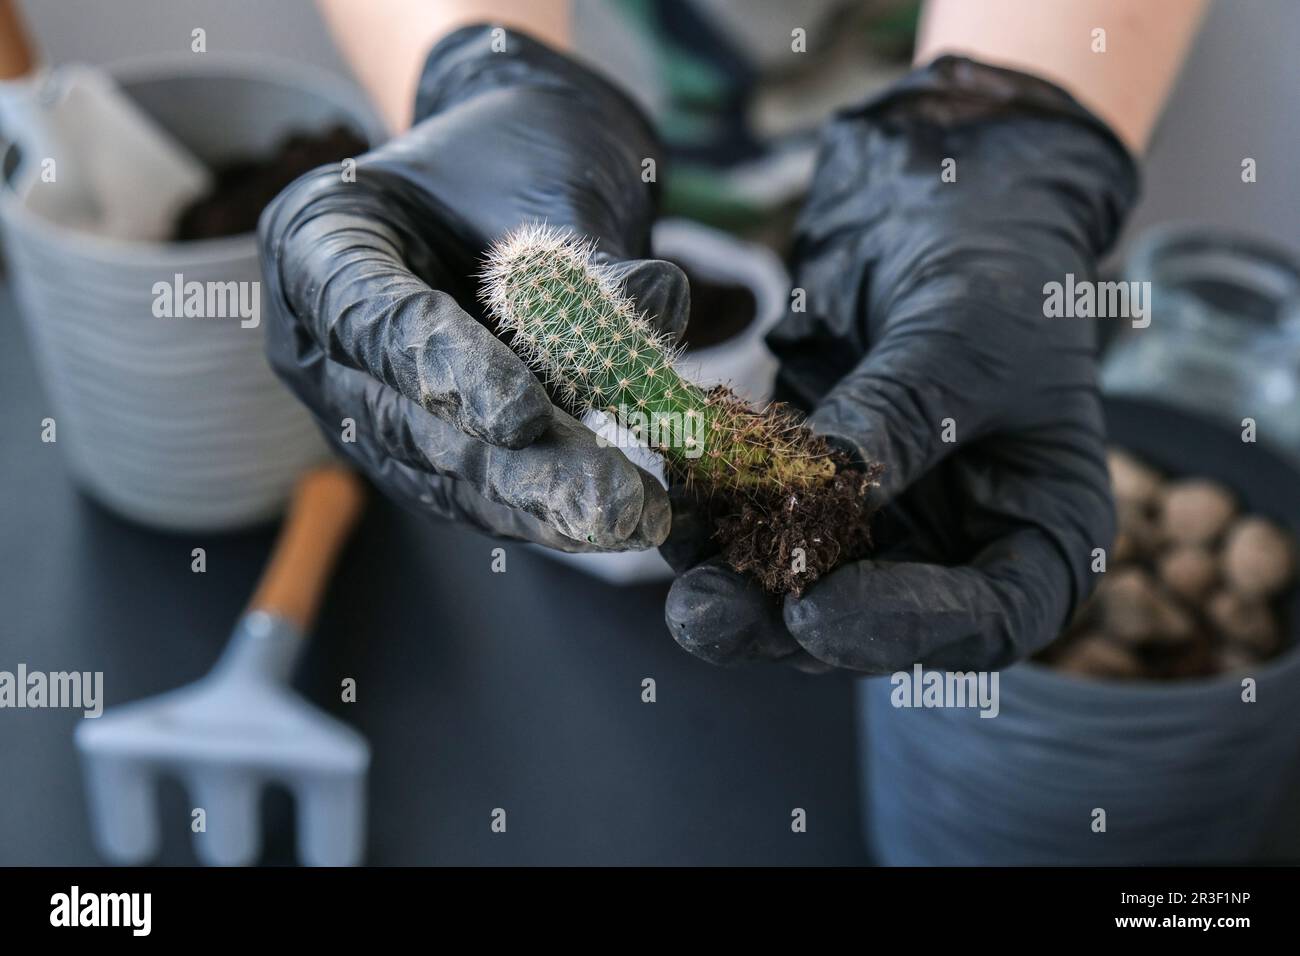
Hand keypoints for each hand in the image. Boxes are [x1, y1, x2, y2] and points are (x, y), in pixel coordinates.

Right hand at [259, 25, 687, 550]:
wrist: (512, 173)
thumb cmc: (516, 159)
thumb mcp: (546, 182)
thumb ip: (585, 253)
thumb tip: (655, 301)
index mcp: (317, 236)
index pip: (374, 317)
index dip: (449, 371)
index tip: (527, 417)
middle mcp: (317, 335)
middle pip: (407, 418)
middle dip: (515, 468)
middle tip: (610, 503)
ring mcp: (356, 402)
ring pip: (439, 472)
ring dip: (537, 504)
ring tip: (630, 521)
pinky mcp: (407, 450)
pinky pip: (467, 489)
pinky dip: (538, 508)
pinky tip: (608, 523)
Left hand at [663, 56, 1137, 672]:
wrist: (943, 197)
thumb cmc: (995, 260)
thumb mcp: (961, 335)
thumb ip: (897, 415)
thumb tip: (816, 493)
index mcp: (1042, 531)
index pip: (988, 621)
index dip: (902, 631)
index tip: (817, 617)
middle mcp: (959, 547)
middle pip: (873, 621)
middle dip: (780, 621)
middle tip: (702, 610)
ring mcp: (880, 523)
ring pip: (798, 585)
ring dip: (727, 573)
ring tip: (669, 544)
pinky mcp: (809, 489)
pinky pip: (755, 519)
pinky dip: (712, 510)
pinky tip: (669, 488)